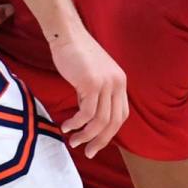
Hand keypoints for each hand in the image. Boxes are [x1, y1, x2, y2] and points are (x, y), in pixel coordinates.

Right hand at [48, 25, 128, 157]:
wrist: (67, 35)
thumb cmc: (76, 55)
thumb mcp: (92, 76)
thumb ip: (94, 95)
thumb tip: (87, 118)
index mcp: (120, 83)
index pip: (121, 116)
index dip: (109, 133)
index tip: (96, 143)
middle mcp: (117, 84)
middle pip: (114, 123)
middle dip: (100, 141)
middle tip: (87, 152)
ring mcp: (106, 83)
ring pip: (100, 121)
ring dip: (85, 135)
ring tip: (72, 141)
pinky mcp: (91, 83)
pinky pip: (86, 113)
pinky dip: (76, 123)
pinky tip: (66, 126)